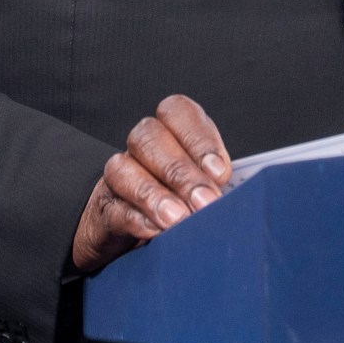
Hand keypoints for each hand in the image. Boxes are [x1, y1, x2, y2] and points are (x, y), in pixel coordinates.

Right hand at [72, 95, 231, 271]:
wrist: (134, 230)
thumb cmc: (182, 199)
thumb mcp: (204, 183)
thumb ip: (215, 180)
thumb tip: (238, 194)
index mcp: (170, 129)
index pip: (178, 112)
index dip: (199, 138)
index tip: (219, 171)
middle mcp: (142, 145)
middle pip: (151, 139)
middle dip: (181, 172)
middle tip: (206, 202)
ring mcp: (119, 175)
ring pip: (124, 168)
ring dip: (155, 195)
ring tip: (179, 219)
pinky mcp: (105, 209)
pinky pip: (115, 207)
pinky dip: (137, 219)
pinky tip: (156, 231)